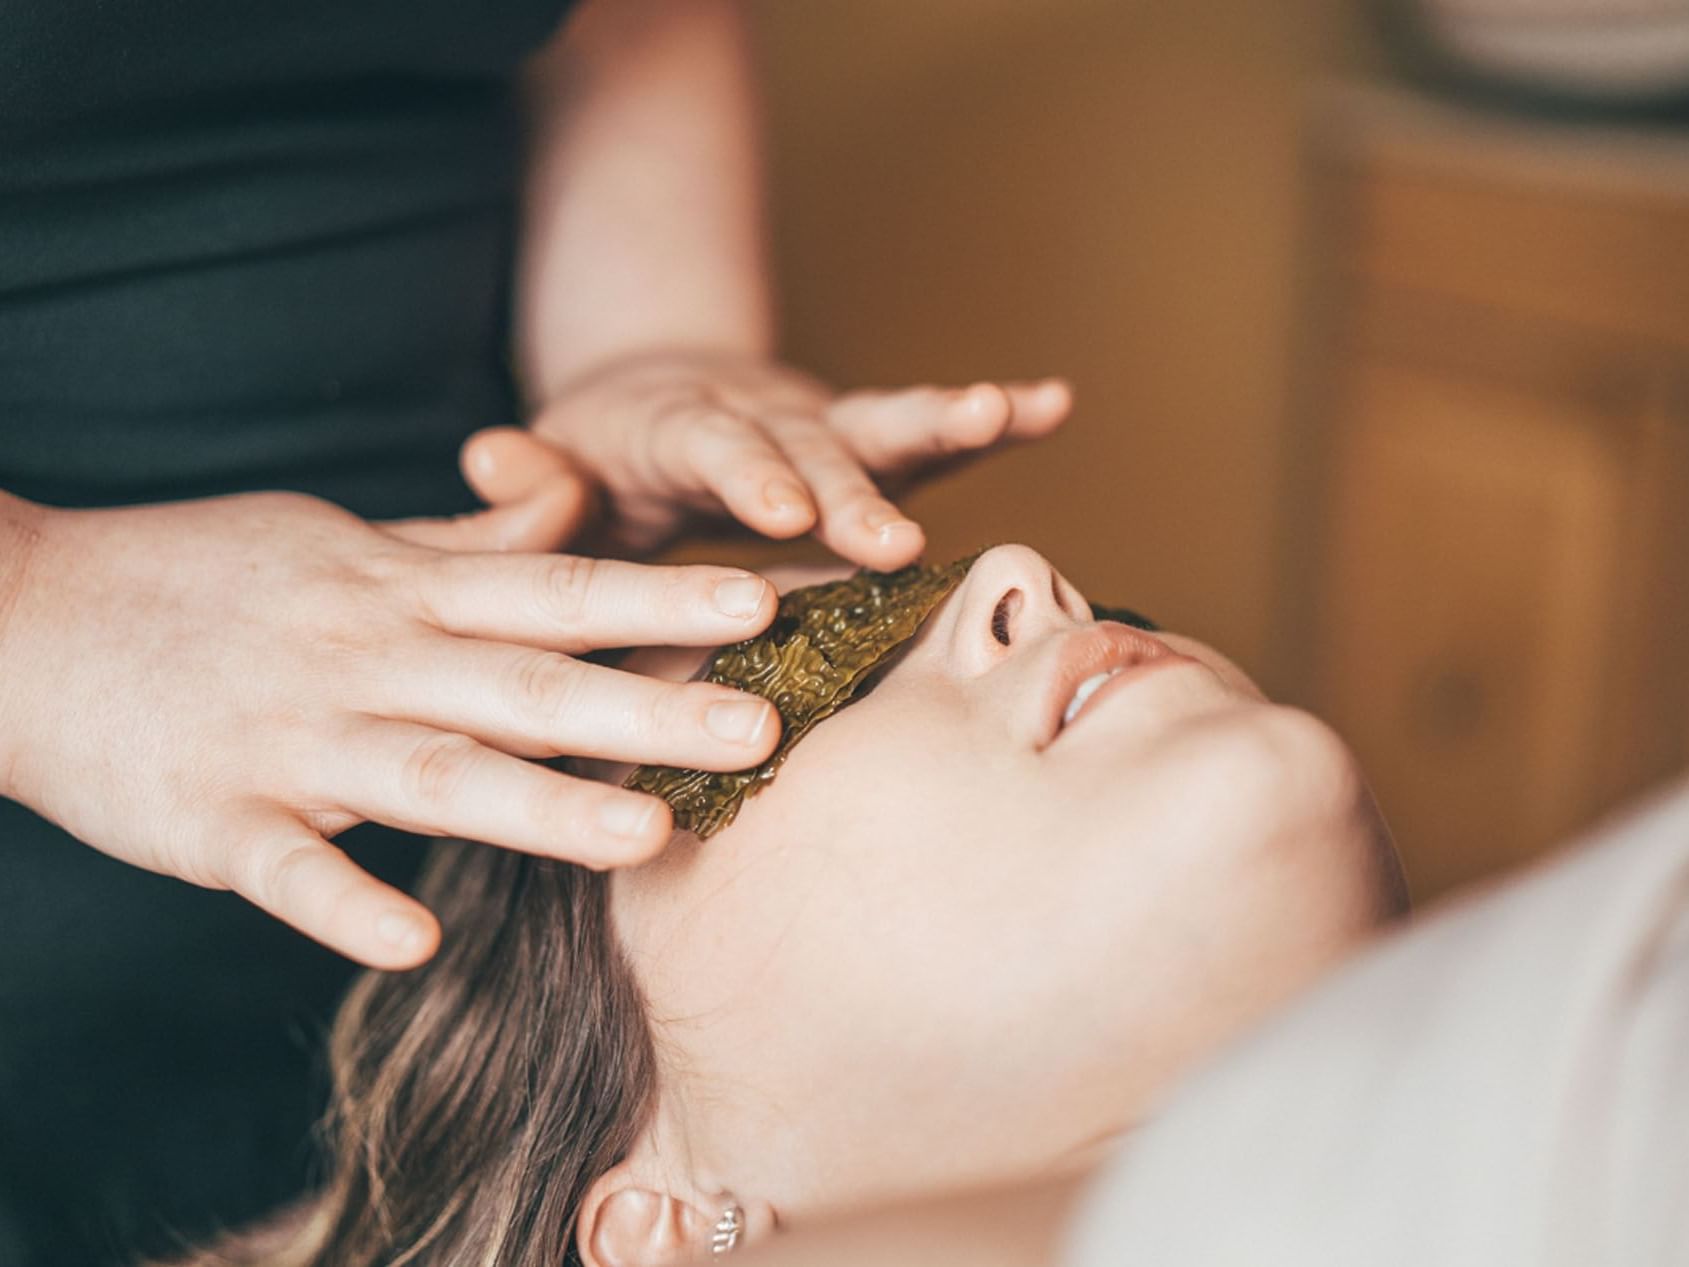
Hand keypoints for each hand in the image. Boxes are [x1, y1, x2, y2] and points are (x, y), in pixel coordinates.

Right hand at [0, 484, 781, 969]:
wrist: (24, 617)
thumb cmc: (205, 576)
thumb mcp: (348, 538)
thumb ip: (471, 541)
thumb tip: (577, 506)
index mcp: (399, 590)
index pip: (554, 589)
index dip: (660, 597)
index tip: (766, 603)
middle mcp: (362, 657)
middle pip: (523, 681)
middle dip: (647, 707)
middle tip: (767, 725)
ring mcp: (287, 740)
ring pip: (429, 776)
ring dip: (539, 806)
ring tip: (646, 834)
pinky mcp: (210, 819)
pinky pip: (285, 868)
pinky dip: (345, 904)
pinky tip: (415, 942)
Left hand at [507, 348, 1071, 567]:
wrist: (656, 404)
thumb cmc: (599, 463)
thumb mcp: (552, 467)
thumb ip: (529, 482)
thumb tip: (487, 459)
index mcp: (677, 426)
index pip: (714, 449)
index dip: (750, 477)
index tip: (782, 515)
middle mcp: (759, 415)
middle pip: (811, 446)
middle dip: (853, 491)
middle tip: (892, 541)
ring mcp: (819, 426)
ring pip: (882, 422)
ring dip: (944, 421)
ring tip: (1006, 410)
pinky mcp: (863, 443)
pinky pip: (929, 435)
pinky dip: (994, 420)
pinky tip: (1055, 404)